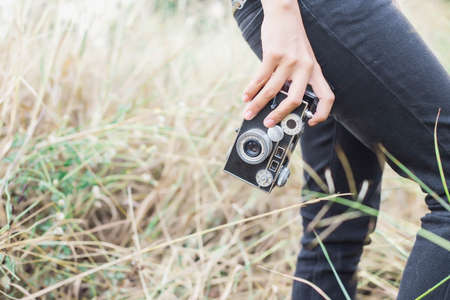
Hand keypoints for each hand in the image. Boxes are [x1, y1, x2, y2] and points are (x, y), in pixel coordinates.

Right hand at [242, 0, 333, 126]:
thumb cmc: (291, 40)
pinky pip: (260, 78)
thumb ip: (295, 79)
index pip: (326, 97)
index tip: (310, 123)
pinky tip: (246, 96)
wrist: (285, 14)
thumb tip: (279, 103)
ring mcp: (290, 61)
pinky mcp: (274, 54)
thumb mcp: (302, 59)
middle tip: (268, 124)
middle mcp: (305, 68)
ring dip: (257, 105)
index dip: (321, 113)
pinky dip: (251, 90)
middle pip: (295, 100)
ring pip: (272, 91)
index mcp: (314, 71)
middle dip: (279, 115)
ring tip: (248, 112)